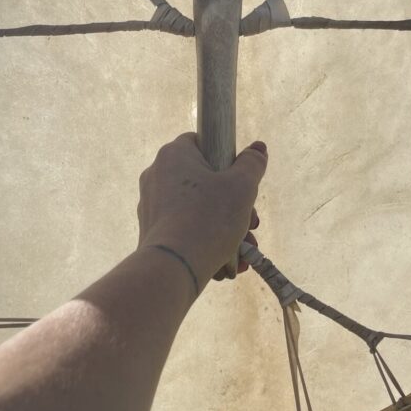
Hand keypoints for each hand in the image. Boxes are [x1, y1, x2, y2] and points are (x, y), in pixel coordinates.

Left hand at [137, 133, 267, 286]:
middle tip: (252, 222)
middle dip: (233, 203)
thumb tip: (259, 148)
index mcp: (173, 155)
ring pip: (197, 208)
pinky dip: (206, 239)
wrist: (173, 267)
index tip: (241, 180)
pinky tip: (228, 261)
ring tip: (246, 248)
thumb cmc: (209, 218)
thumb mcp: (242, 187)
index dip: (225, 158)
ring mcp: (151, 204)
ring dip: (225, 226)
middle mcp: (157, 175)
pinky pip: (185, 229)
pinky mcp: (151, 231)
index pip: (201, 142)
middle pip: (203, 180)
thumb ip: (252, 164)